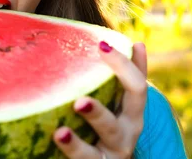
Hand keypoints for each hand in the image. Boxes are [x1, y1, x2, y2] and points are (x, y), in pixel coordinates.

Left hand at [52, 41, 147, 158]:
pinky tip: (54, 141)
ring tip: (60, 133)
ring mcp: (107, 157)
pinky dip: (67, 154)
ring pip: (90, 155)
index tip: (101, 45)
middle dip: (97, 114)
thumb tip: (138, 43)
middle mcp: (124, 138)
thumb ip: (129, 75)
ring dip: (75, 145)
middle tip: (79, 101)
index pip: (136, 89)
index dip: (123, 67)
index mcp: (133, 114)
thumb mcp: (124, 102)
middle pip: (112, 126)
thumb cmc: (116, 122)